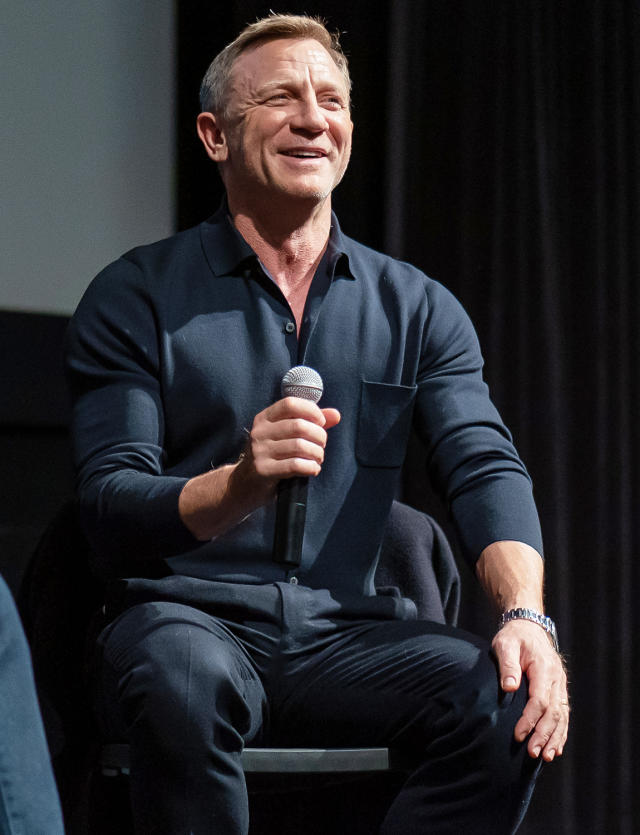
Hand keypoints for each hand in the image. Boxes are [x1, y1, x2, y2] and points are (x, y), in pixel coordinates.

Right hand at [241, 396, 340, 486]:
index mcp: (265, 418)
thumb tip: (335, 415)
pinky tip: (312, 469)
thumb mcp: (286, 435)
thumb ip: (310, 422)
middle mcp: (260, 432)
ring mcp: (259, 451)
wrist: (245, 484)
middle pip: (299, 426)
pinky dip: (310, 467)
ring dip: (317, 454)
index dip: (311, 411)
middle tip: (321, 445)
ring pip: (300, 446)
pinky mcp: (263, 470)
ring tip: (317, 458)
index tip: (321, 423)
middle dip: (319, 436)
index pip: (290, 403)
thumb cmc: (272, 456)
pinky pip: (296, 465)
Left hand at [492, 619, 568, 761]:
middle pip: (554, 712)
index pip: (540, 700)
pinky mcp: (558, 690)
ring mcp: (560, 685)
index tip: (518, 735)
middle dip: (543, 734)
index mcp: (544, 667)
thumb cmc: (513, 637)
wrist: (528, 627)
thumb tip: (509, 687)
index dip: (530, 720)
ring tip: (546, 757)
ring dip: (554, 737)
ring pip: (562, 716)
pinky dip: (560, 732)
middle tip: (532, 753)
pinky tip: (556, 748)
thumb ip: (507, 665)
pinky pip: (563, 714)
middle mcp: (556, 678)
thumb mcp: (505, 644)